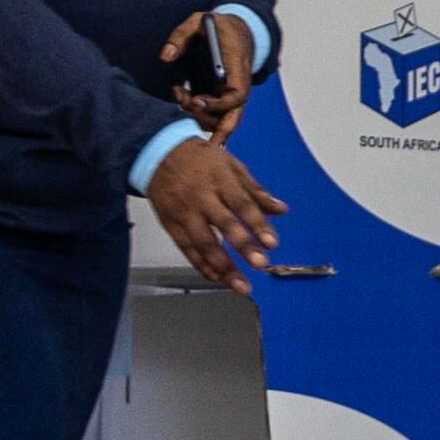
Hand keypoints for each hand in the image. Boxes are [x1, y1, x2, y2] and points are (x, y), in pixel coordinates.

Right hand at [148, 133, 287, 292]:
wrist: (158, 154)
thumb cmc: (201, 161)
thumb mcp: (232, 166)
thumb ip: (256, 191)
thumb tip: (281, 210)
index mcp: (220, 180)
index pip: (242, 204)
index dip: (258, 224)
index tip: (272, 243)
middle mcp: (201, 197)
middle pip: (224, 224)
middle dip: (242, 246)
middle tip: (260, 264)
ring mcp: (184, 213)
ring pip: (203, 243)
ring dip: (223, 267)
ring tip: (241, 285)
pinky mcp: (171, 225)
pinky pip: (187, 250)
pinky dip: (202, 266)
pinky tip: (218, 279)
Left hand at [158, 8, 257, 142]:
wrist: (238, 29)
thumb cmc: (219, 25)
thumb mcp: (199, 21)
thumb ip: (181, 36)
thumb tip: (166, 57)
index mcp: (238, 67)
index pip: (236, 96)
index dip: (217, 105)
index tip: (195, 100)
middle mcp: (238, 85)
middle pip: (235, 117)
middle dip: (218, 132)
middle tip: (191, 133)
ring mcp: (231, 92)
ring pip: (222, 119)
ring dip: (199, 116)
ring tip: (180, 96)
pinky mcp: (222, 95)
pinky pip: (214, 113)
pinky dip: (197, 112)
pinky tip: (182, 97)